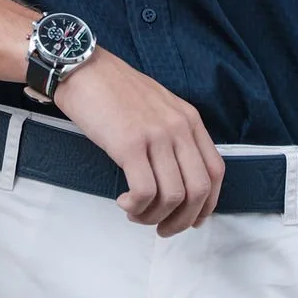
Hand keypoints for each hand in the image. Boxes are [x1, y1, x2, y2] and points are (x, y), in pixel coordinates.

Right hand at [52, 46, 224, 236]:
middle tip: (161, 228)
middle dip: (182, 220)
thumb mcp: (158, 106)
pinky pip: (145, 192)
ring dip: (154, 216)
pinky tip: (123, 201)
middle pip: (198, 190)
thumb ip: (173, 134)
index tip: (191, 220)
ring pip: (172, 196)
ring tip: (135, 212)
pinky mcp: (130, 144)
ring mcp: (156, 135)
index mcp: (189, 118)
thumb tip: (176, 178)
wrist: (83, 69)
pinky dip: (136, 206)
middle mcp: (179, 126)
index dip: (207, 204)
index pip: (215, 171)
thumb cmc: (114, 90)